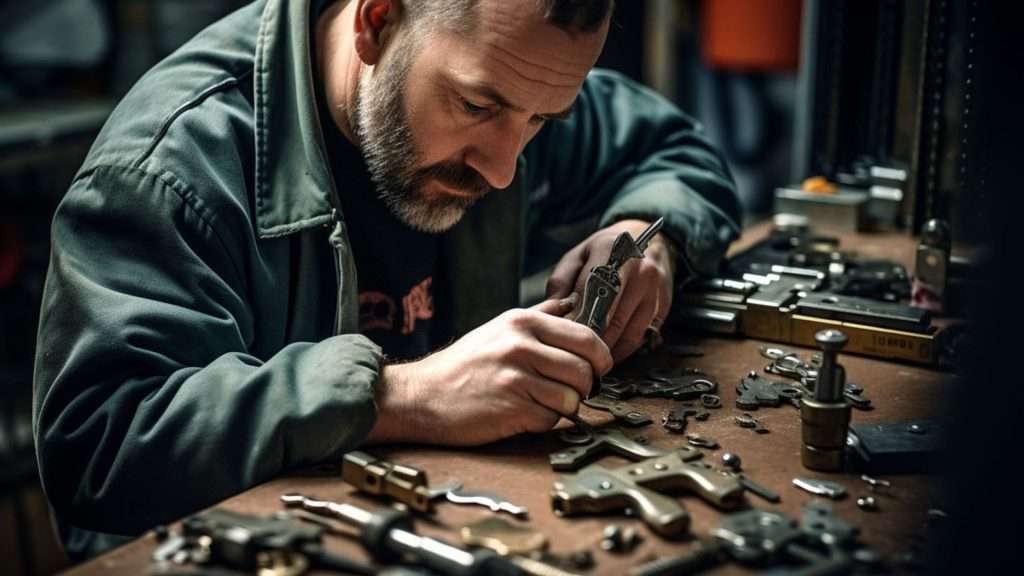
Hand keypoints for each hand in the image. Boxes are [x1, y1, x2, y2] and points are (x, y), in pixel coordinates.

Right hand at [365, 297, 612, 445]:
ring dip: (565, 406)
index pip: (586, 337)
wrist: (421, 394)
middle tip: (573, 390)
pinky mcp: (512, 408)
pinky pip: (551, 419)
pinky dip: (544, 421)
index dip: (600, 357)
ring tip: (545, 402)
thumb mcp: (499, 327)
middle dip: (585, 386)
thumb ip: (539, 316)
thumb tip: (572, 303)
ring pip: (573, 397)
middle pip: (585, 369)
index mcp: (522, 322)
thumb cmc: (463, 364)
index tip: (598, 368)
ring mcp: (516, 377)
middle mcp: (521, 345)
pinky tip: (525, 413)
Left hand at [545, 219, 675, 362]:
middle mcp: (638, 269)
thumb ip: (561, 282)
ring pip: (629, 332)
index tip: (562, 334)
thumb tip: (552, 312)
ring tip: (589, 357)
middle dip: (591, 338)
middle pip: (612, 317)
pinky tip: (609, 352)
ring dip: (608, 349)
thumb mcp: (577, 256)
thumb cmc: (603, 251)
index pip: (591, 293)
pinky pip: (643, 336)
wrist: (644, 238)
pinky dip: (625, 349)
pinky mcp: (664, 305)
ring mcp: (654, 288)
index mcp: (612, 252)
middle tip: (573, 353)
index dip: (575, 317)